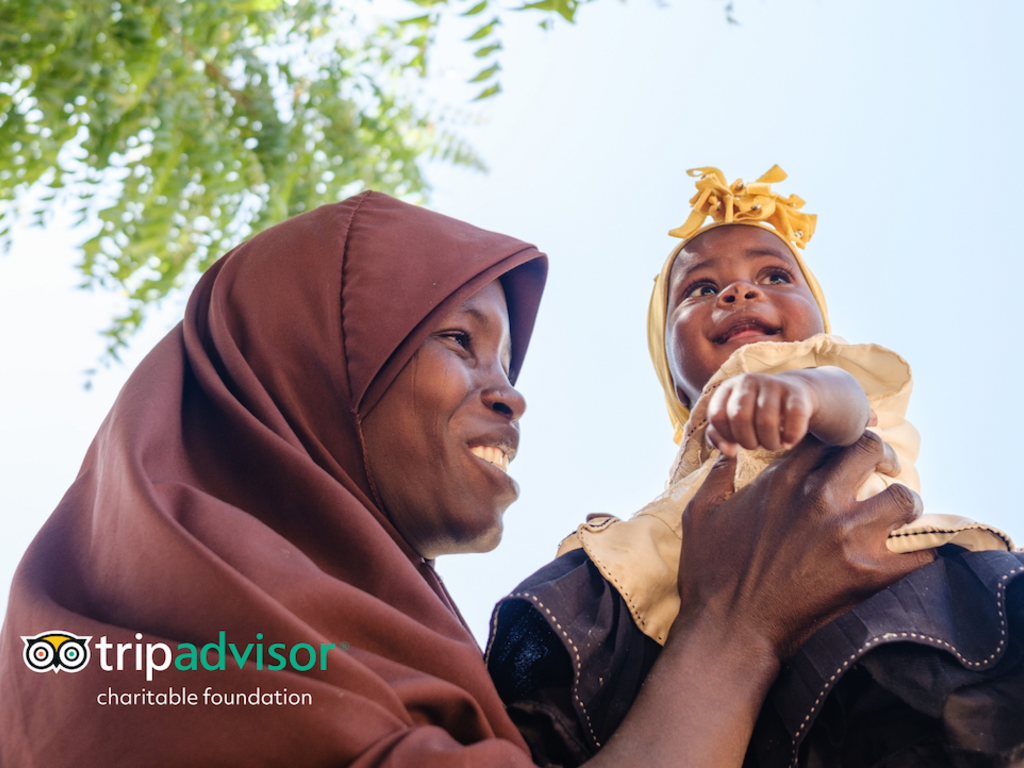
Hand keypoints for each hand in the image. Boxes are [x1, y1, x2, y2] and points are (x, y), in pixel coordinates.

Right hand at [674, 432, 933, 659]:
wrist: (729, 629)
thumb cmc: (709, 575)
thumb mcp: (700, 515)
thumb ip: (716, 478)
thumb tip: (725, 454)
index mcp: (781, 481)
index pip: (825, 438)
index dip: (838, 441)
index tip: (846, 453)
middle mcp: (817, 498)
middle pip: (868, 450)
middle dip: (880, 457)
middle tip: (884, 473)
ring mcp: (845, 534)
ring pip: (904, 498)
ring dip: (905, 506)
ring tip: (899, 520)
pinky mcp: (866, 573)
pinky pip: (919, 554)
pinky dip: (920, 555)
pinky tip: (911, 559)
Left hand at [705, 372, 816, 456]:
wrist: (793, 393)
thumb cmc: (756, 412)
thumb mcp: (732, 420)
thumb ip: (719, 436)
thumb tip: (729, 451)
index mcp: (728, 388)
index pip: (717, 415)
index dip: (726, 435)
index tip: (736, 441)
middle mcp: (748, 382)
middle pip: (740, 418)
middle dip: (747, 441)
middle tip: (755, 444)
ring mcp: (773, 384)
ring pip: (766, 421)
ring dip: (769, 443)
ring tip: (772, 443)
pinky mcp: (796, 393)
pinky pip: (794, 418)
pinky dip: (791, 437)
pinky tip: (788, 442)